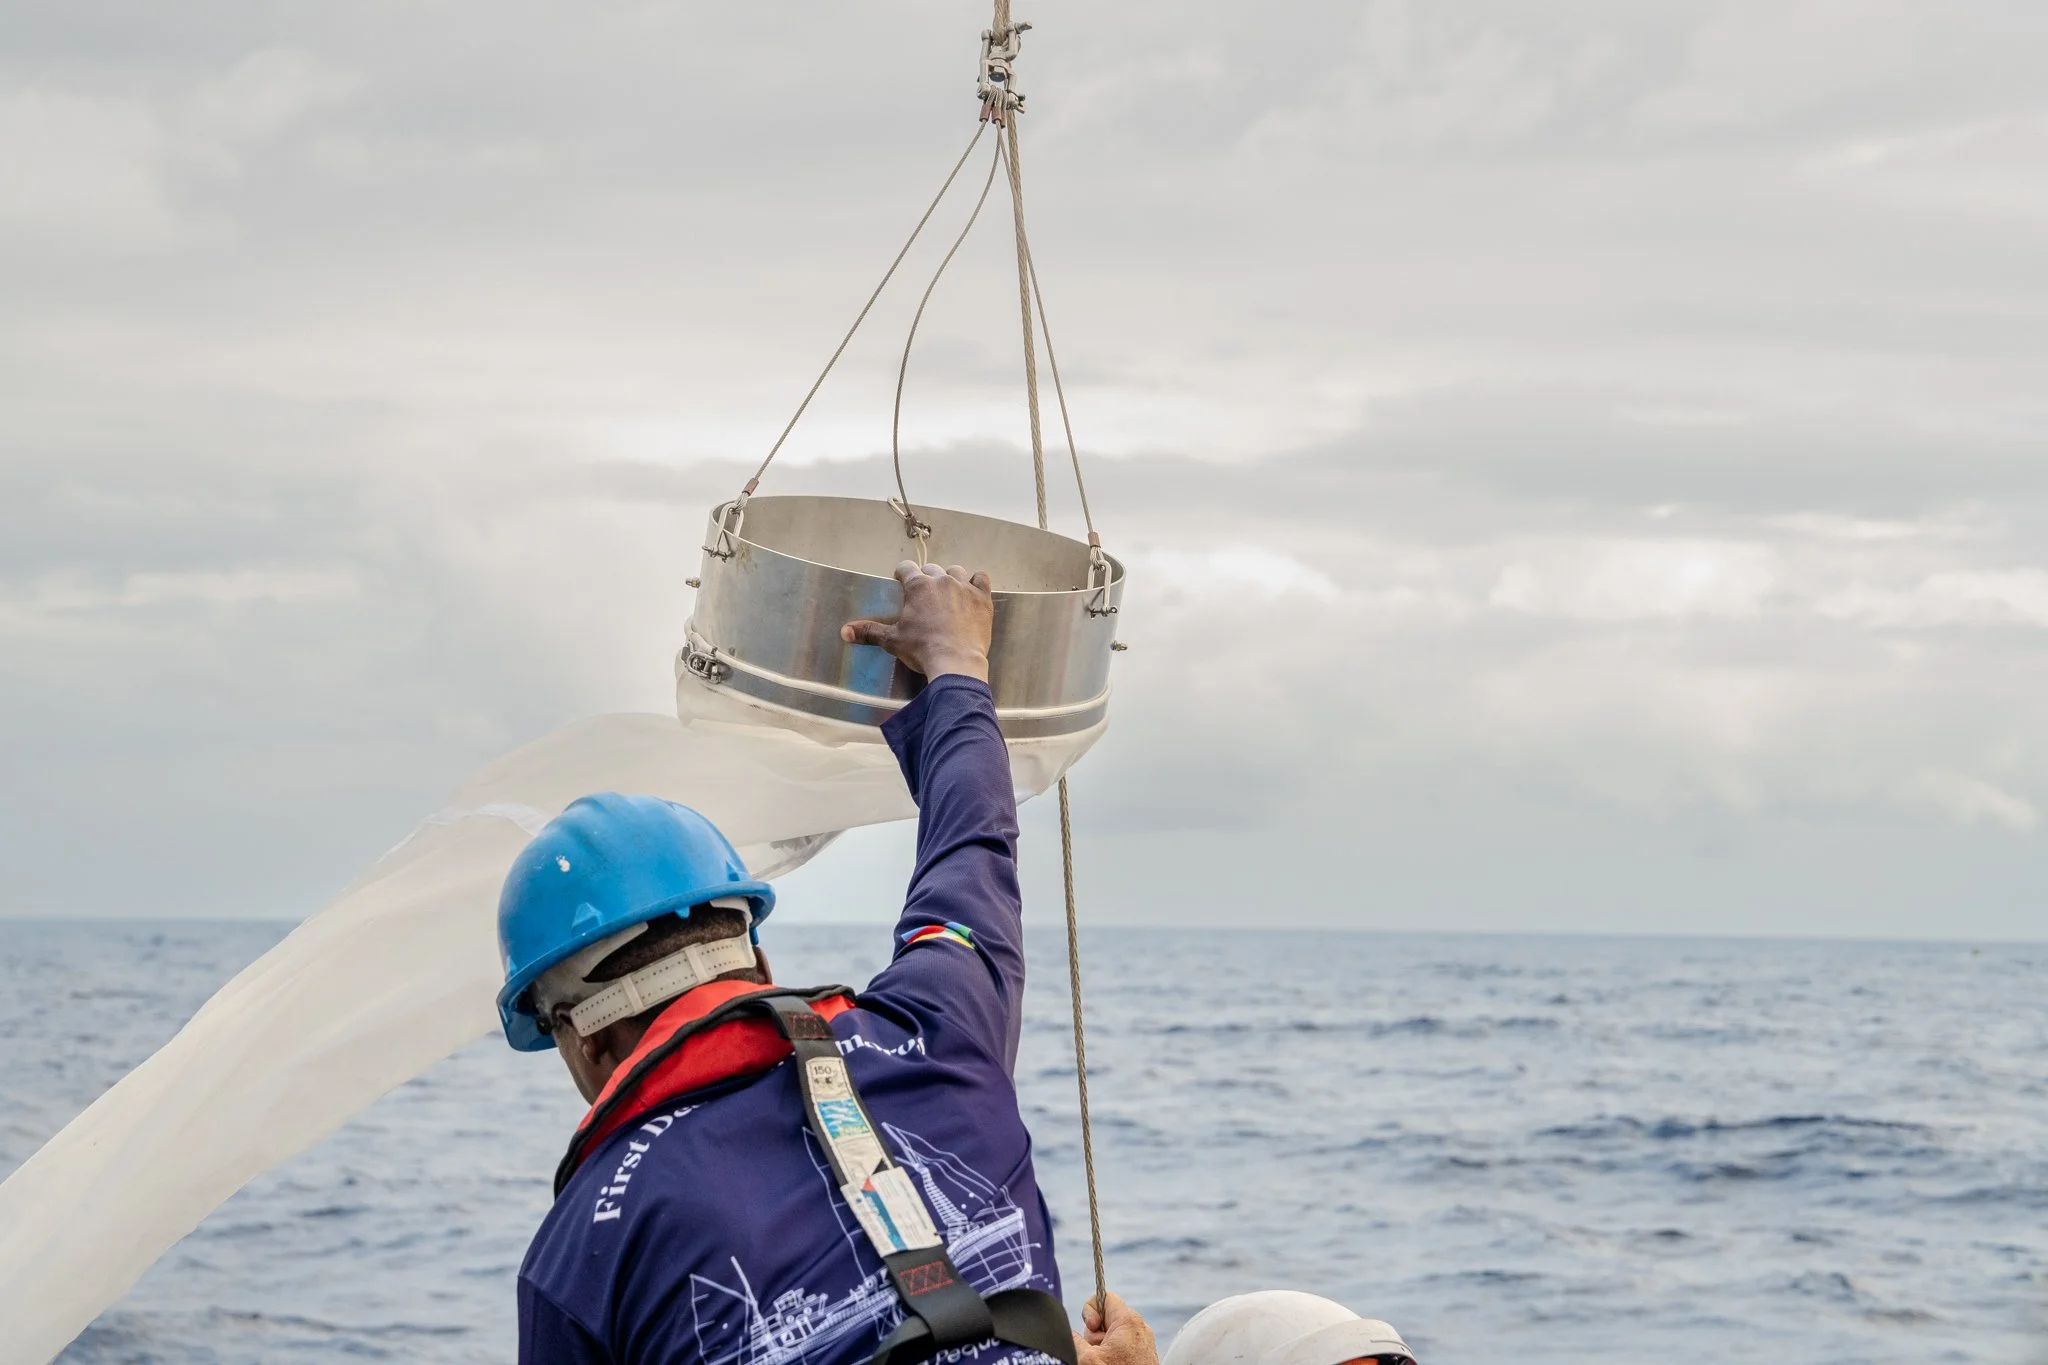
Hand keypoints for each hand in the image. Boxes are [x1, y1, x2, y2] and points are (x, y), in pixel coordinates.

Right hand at [840, 560, 993, 682]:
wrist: (956, 662)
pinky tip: (973, 589)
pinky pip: (981, 578)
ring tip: (947, 592)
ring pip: (956, 571)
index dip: (902, 573)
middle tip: (923, 594)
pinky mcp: (982, 598)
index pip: (906, 568)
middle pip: (931, 569)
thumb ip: (869, 631)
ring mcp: (964, 587)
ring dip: (950, 578)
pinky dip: (976, 582)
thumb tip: (845, 631)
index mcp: (918, 586)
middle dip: (925, 577)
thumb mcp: (893, 640)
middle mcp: (942, 580)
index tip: (900, 580)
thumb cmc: (922, 650)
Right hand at [1074, 1292, 1156, 1364]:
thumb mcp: (1086, 1358)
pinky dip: (1111, 1357)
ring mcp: (1142, 1344)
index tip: (1089, 1329)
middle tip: (1096, 1353)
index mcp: (1128, 1321)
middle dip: (1094, 1336)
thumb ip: (1073, 1338)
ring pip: (1111, 1337)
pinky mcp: (1142, 1357)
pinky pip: (1120, 1349)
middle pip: (1106, 1319)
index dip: (1089, 1310)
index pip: (1104, 1297)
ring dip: (1102, 1350)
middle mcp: (1139, 1329)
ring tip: (1104, 1363)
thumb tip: (1066, 1332)